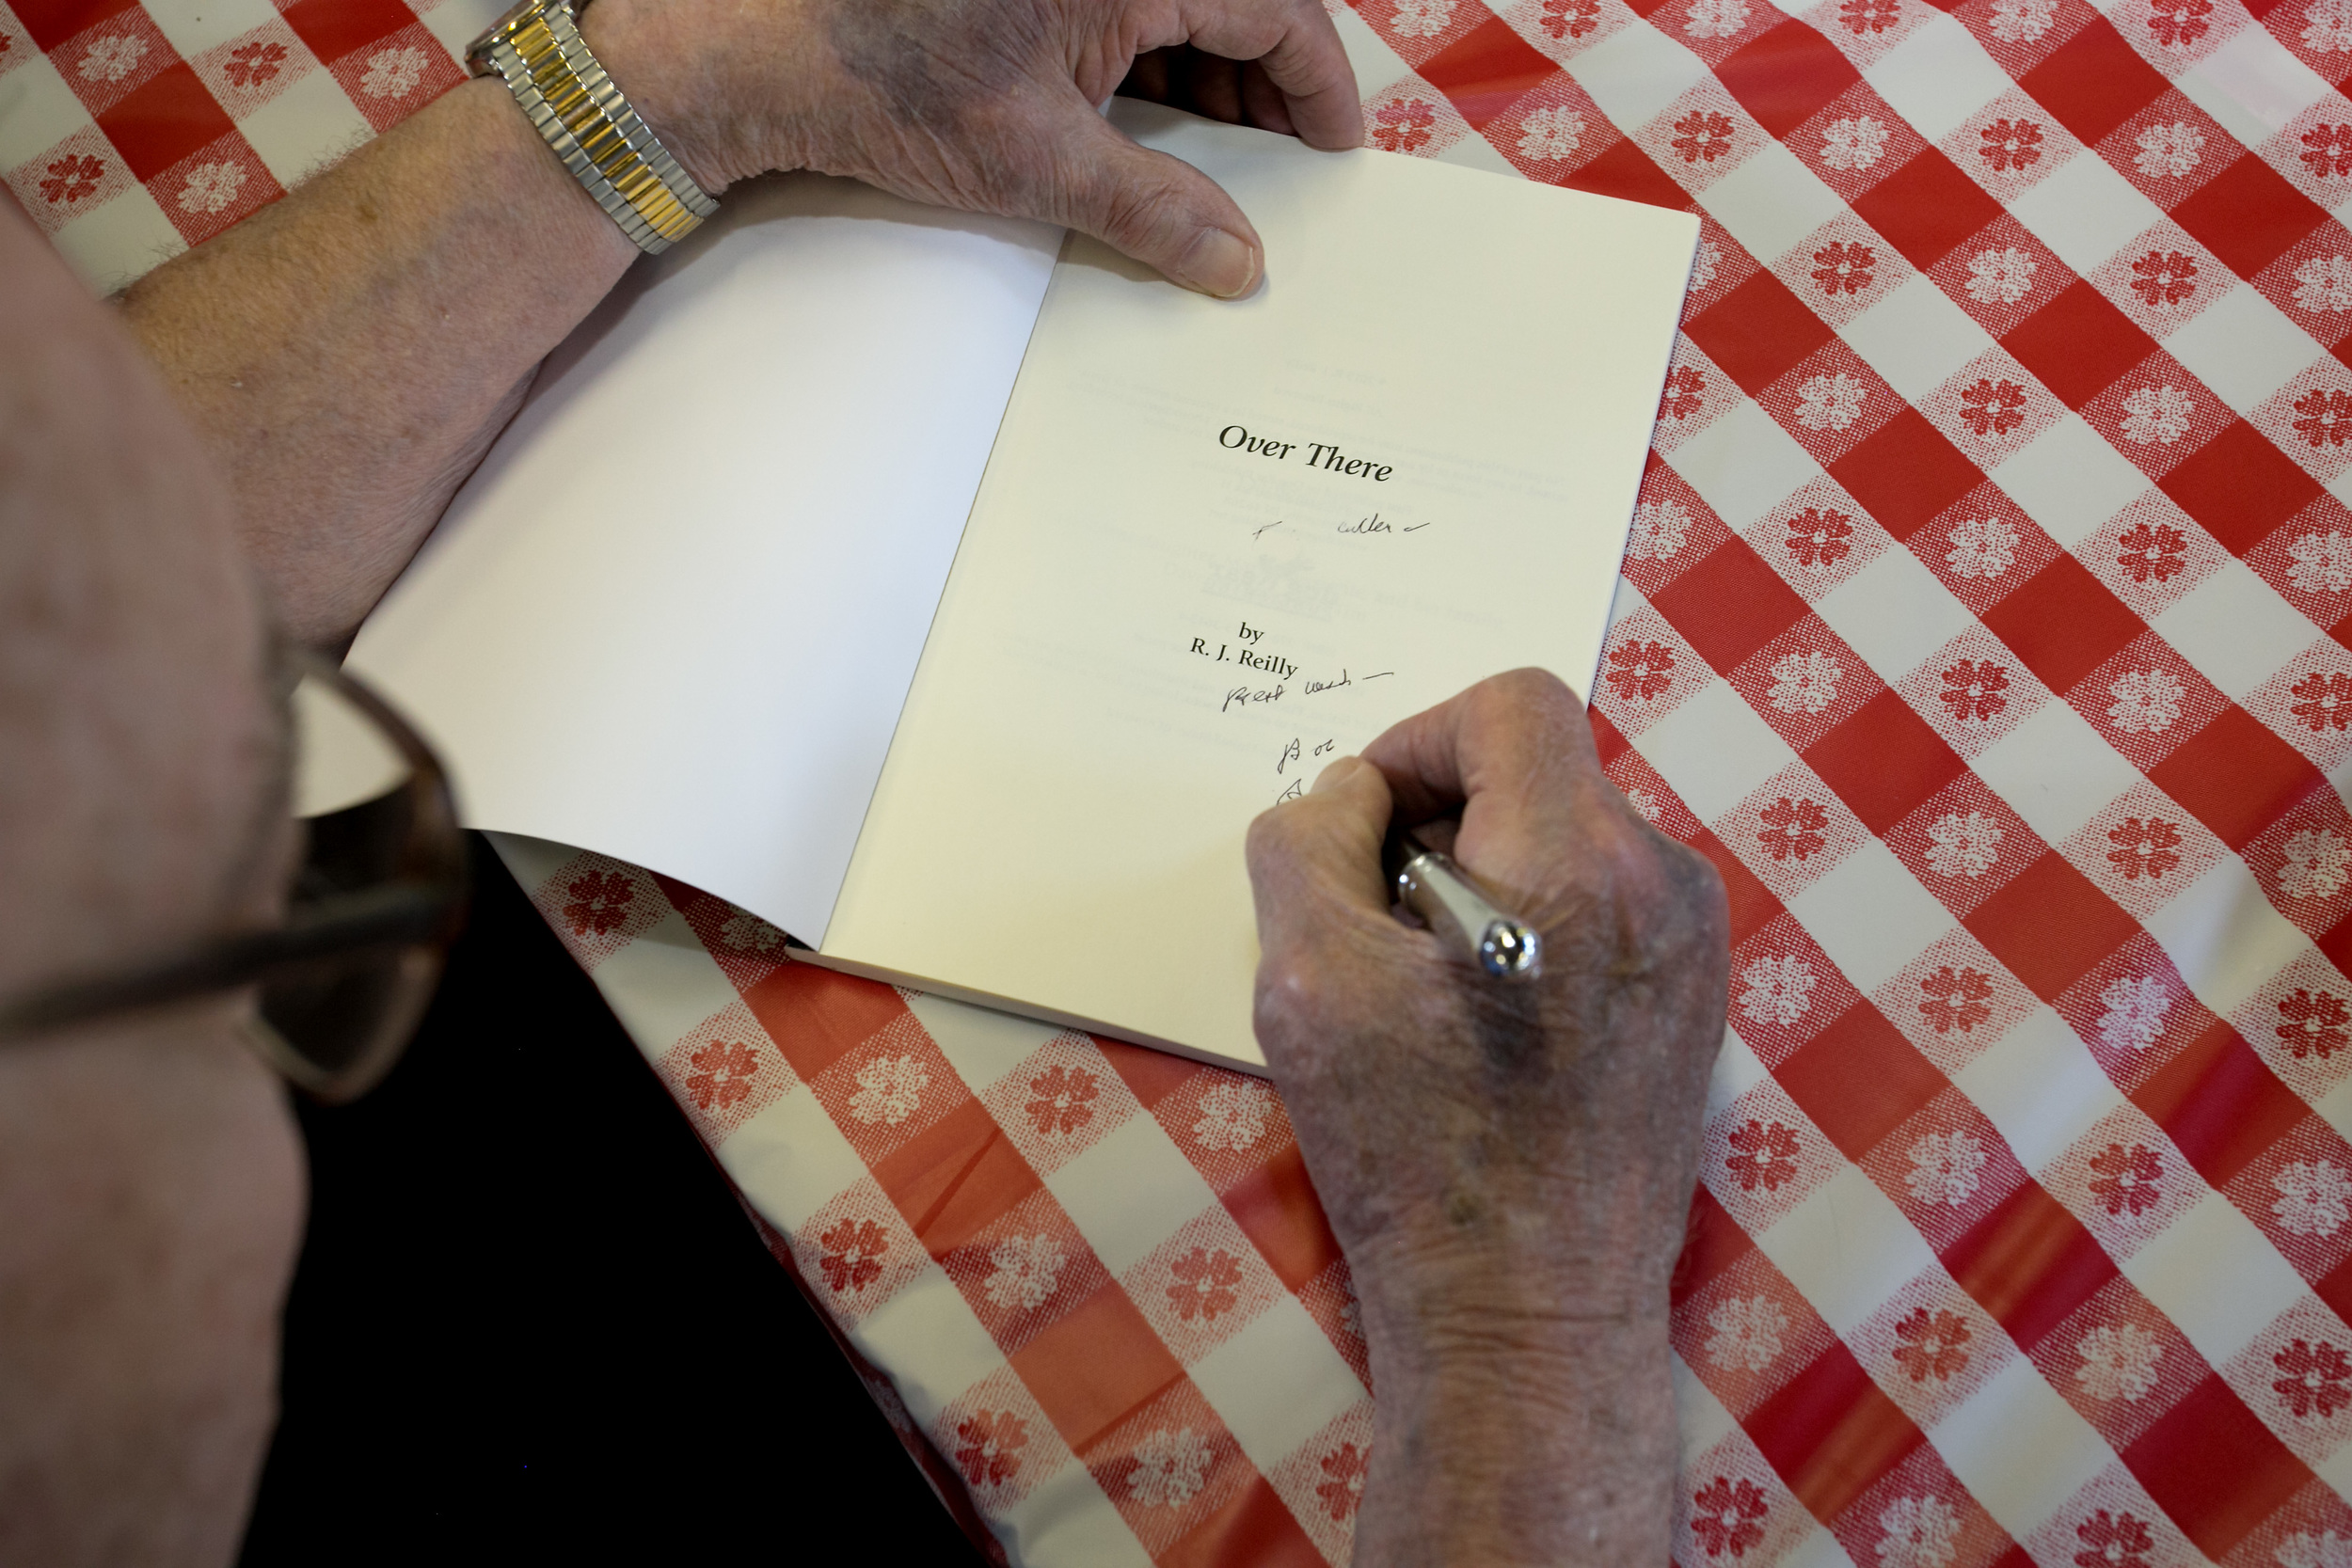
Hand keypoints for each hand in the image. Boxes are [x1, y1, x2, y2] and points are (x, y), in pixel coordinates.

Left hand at [585, 0, 1362, 297]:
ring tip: (1222, 165)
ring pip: (1185, 3)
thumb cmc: (887, 85)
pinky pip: (1129, 9)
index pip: (1277, 7)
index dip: (1318, 83)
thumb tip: (1237, 264)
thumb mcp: (1038, 163)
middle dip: (1267, 81)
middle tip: (1283, 169)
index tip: (1336, 148)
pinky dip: (1154, 61)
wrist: (762, 52)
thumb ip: (1156, 211)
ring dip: (1212, 74)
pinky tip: (1158, 128)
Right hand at [1243, 668, 1728, 1564]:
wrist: (1530, 1318)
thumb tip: (1355, 797)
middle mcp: (1663, 883)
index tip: (1366, 829)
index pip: (1509, 705)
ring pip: (1569, 839)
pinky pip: (1603, 909)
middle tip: (1377, 922)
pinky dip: (1534, 930)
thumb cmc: (1414, 1153)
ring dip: (1485, 876)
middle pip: (1539, 771)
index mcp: (1579, 859)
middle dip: (1443, 818)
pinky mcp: (1696, 1006)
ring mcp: (1695, 948)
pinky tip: (1488, 1030)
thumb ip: (1309, 841)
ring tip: (1427, 990)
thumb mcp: (1306, 980)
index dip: (1415, 741)